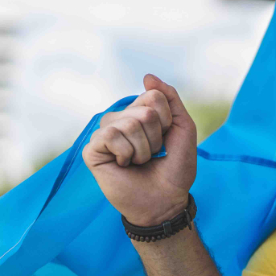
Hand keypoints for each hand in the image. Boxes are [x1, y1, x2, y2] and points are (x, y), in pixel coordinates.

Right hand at [82, 73, 197, 226]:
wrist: (165, 200)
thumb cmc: (174, 168)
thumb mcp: (182, 128)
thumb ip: (169, 99)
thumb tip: (147, 76)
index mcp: (139, 112)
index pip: (153, 96)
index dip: (167, 120)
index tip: (166, 139)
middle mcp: (120, 119)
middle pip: (143, 111)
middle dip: (156, 137)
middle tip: (152, 155)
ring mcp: (104, 134)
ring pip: (127, 123)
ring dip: (142, 149)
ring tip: (139, 161)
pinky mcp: (92, 150)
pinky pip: (110, 136)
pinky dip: (125, 154)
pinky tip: (123, 165)